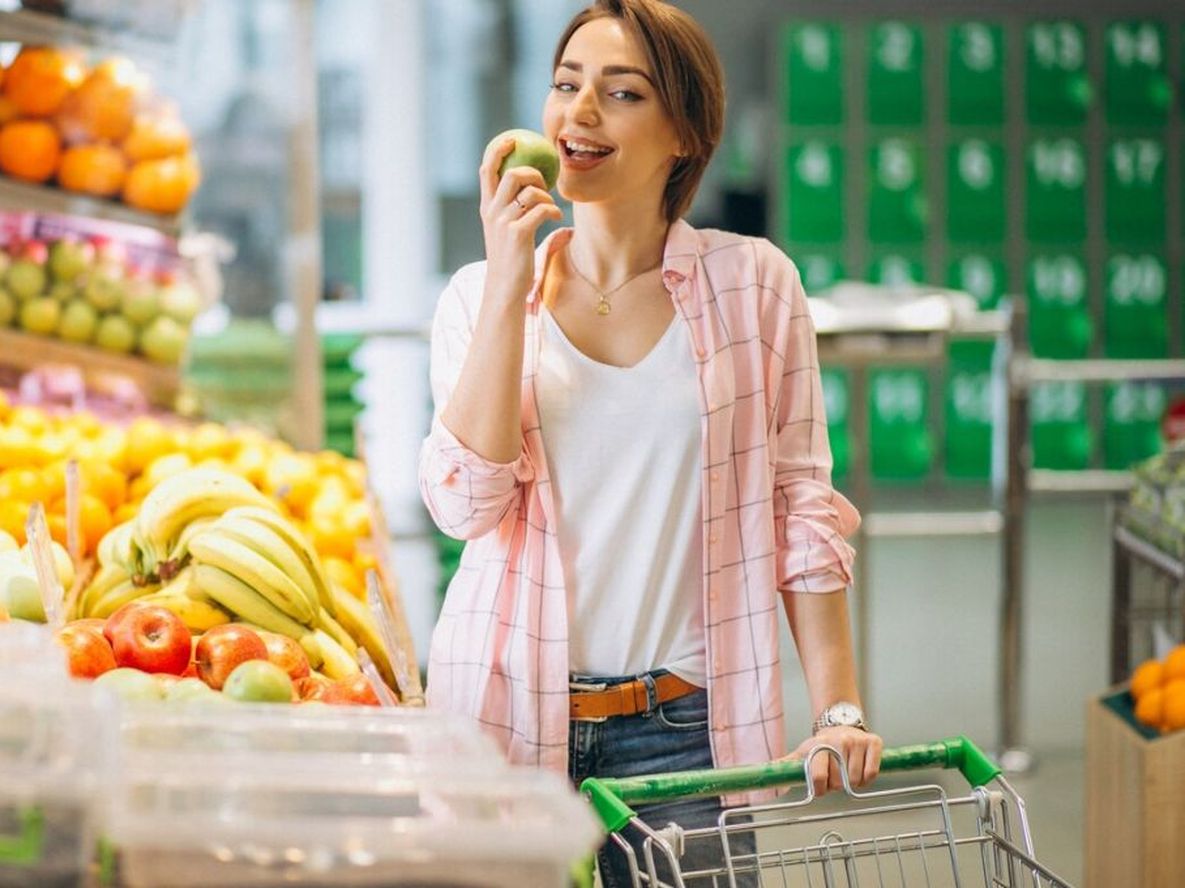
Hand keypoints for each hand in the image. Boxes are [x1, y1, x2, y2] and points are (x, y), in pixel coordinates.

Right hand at [478, 136, 564, 304]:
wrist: (504, 287)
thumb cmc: (509, 260)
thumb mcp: (504, 232)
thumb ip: (513, 211)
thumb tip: (539, 196)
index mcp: (486, 208)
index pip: (487, 170)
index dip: (498, 150)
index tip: (513, 140)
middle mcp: (492, 211)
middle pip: (514, 174)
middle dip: (535, 174)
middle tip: (544, 187)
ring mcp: (504, 222)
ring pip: (531, 191)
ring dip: (548, 197)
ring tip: (551, 209)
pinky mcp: (519, 233)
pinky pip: (543, 209)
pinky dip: (554, 210)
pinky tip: (557, 220)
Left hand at [784, 727, 882, 796]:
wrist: (841, 725)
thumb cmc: (822, 744)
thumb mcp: (802, 752)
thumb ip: (786, 764)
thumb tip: (767, 771)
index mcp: (820, 744)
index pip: (819, 777)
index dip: (819, 789)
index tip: (820, 788)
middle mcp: (840, 741)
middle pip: (839, 782)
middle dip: (836, 785)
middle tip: (834, 776)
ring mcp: (857, 741)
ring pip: (856, 780)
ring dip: (852, 783)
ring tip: (846, 772)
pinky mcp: (874, 743)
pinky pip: (871, 774)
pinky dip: (866, 779)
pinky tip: (860, 771)